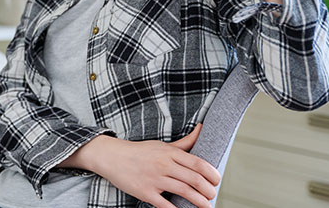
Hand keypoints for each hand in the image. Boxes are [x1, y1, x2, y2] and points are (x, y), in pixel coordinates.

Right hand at [71, 124, 219, 207]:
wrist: (111, 156)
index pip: (198, 163)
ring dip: (200, 202)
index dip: (212, 174)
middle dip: (208, 190)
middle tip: (212, 195)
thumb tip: (202, 128)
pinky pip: (165, 205)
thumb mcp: (162, 144)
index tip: (216, 181)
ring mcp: (154, 179)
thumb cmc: (139, 151)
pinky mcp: (145, 192)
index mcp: (169, 153)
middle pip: (194, 179)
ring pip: (184, 192)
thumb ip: (184, 142)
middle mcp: (163, 164)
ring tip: (206, 206)